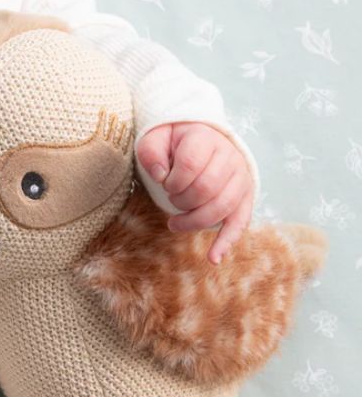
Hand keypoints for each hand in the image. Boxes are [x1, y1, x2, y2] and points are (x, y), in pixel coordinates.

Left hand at [136, 122, 253, 264]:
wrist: (200, 140)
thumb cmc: (173, 143)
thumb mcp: (155, 138)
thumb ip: (151, 152)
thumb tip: (160, 175)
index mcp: (205, 139)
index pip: (190, 164)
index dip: (172, 180)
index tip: (164, 182)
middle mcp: (229, 156)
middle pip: (206, 189)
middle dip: (181, 201)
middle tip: (170, 199)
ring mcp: (240, 177)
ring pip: (221, 207)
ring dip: (194, 221)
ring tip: (174, 224)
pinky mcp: (245, 196)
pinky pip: (240, 222)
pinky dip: (226, 241)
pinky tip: (214, 258)